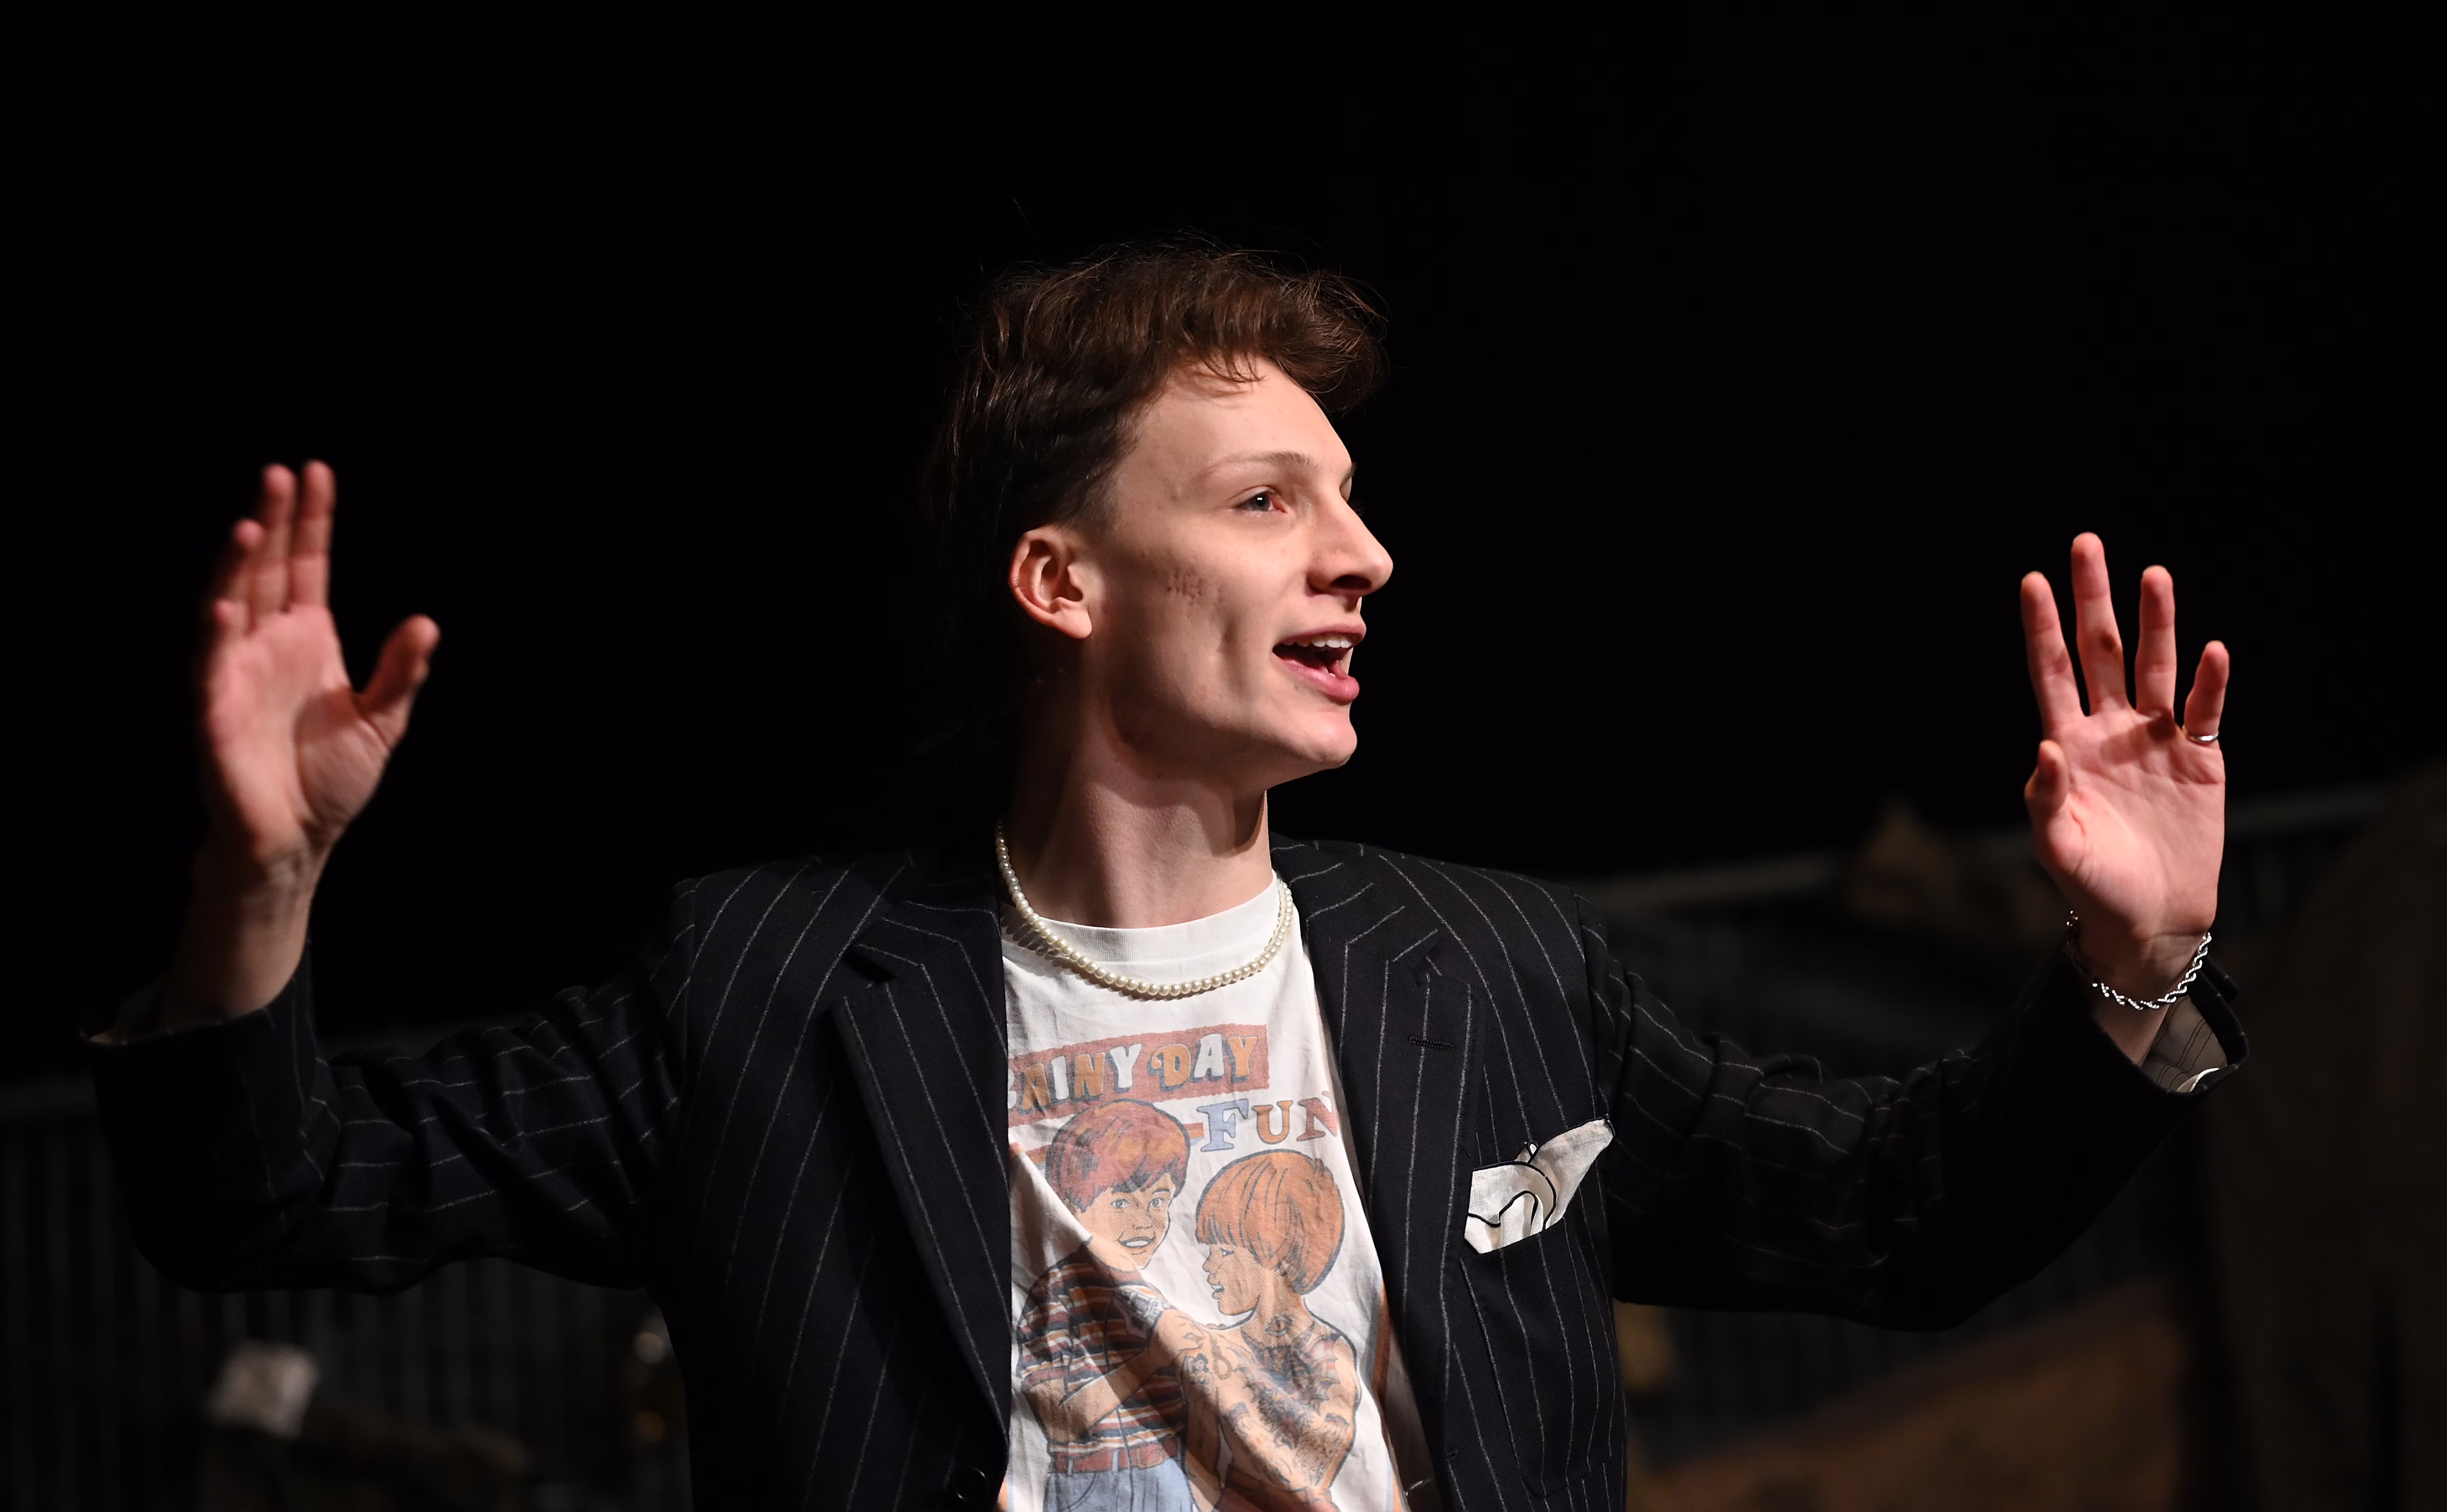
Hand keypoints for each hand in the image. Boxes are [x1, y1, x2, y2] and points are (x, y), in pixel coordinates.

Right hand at [197, 462, 437, 870]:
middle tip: (279, 474)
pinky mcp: (215, 708)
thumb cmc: (330, 779)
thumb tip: (427, 622)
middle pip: (265, 569)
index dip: (312, 522)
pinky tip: (225, 603)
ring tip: (251, 522)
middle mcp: (266, 643)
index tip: (317, 473)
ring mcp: (236, 671)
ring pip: (231, 603)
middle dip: (272, 521)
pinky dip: (217, 633)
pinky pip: (211, 663)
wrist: (297, 839)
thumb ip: (402, 672)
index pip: (306, 565)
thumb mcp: (383, 721)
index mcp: (307, 638)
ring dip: (236, 564)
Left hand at [2019, 534, 2225, 997]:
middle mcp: (2110, 731)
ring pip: (2155, 668)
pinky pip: (2206, 713)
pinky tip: (2213, 652)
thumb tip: (2044, 747)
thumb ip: (2046, 799)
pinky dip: (2211, 683)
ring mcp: (2156, 741)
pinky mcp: (2200, 761)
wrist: (2148, 917)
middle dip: (2095, 600)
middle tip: (2087, 545)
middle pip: (2101, 652)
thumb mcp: (2056, 846)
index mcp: (2068, 745)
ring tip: (2154, 576)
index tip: (2032, 580)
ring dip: (2156, 624)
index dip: (2043, 628)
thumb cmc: (2093, 885)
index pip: (2052, 673)